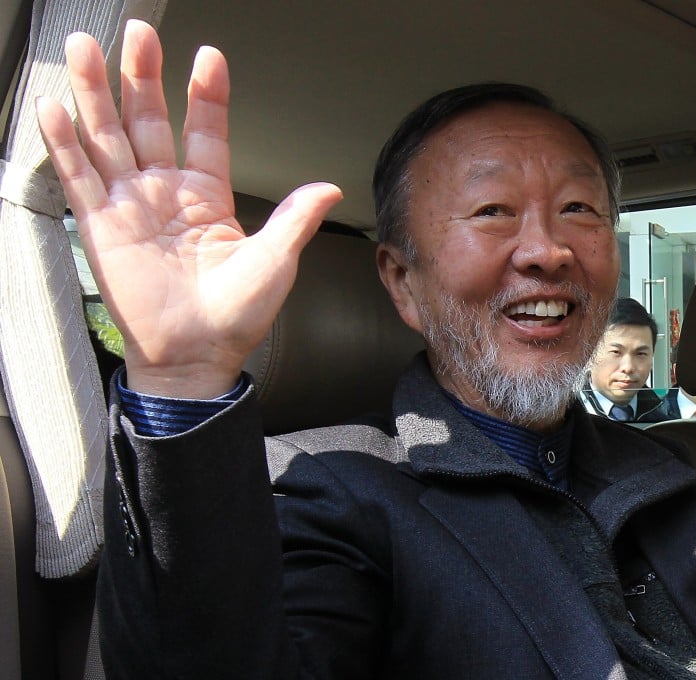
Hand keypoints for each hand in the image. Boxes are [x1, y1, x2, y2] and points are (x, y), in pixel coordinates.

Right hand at [36, 20, 341, 397]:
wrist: (197, 355)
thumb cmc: (236, 316)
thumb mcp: (275, 260)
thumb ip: (294, 218)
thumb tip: (329, 189)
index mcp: (207, 197)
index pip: (205, 132)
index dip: (206, 96)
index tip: (209, 60)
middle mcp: (165, 194)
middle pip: (148, 121)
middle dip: (142, 77)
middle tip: (139, 34)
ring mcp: (130, 206)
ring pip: (109, 137)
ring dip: (96, 93)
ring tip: (88, 49)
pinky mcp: (100, 226)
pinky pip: (79, 177)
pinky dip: (66, 142)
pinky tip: (57, 107)